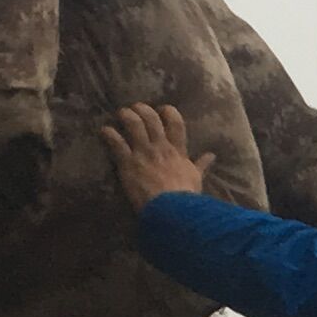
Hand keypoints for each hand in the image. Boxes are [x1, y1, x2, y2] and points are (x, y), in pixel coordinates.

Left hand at [97, 104, 214, 209]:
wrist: (171, 209)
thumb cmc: (185, 196)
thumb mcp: (196, 178)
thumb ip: (201, 165)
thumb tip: (211, 156)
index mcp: (177, 150)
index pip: (175, 123)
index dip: (168, 112)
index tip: (163, 109)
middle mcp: (160, 147)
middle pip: (151, 119)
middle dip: (143, 110)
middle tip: (136, 107)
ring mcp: (143, 153)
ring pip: (133, 124)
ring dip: (126, 116)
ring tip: (121, 113)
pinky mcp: (128, 163)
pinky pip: (116, 143)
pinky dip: (109, 134)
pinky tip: (104, 130)